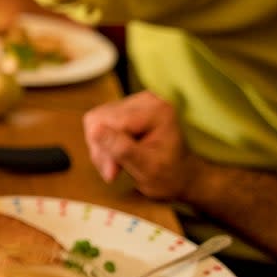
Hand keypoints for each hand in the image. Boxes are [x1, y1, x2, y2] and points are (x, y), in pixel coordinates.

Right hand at [81, 91, 201, 199]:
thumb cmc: (169, 176)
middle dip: (101, 148)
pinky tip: (115, 156)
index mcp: (156, 111)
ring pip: (95, 120)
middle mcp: (146, 100)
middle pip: (99, 118)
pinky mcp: (125, 108)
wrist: (181, 176)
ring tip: (115, 166)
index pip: (110, 121)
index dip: (105, 148)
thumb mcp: (147, 169)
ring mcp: (135, 102)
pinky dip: (102, 143)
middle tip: (113, 171)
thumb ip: (122, 149)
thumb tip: (95, 130)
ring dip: (100, 148)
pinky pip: (99, 122)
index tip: (112, 174)